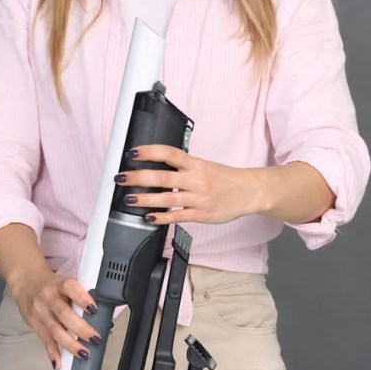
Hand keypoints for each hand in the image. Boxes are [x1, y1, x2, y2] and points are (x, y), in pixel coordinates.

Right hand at [7, 268, 101, 369]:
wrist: (26, 282)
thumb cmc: (51, 284)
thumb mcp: (64, 282)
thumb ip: (79, 295)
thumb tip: (99, 313)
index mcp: (59, 284)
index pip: (70, 288)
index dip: (83, 298)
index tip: (94, 309)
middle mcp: (48, 297)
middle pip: (64, 314)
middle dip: (81, 328)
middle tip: (95, 338)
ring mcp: (40, 312)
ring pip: (55, 330)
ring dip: (71, 344)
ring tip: (84, 353)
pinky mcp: (35, 324)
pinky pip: (45, 340)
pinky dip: (52, 353)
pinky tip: (59, 362)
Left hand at [115, 144, 261, 224]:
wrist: (249, 192)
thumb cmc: (225, 179)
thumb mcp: (204, 165)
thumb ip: (183, 166)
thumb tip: (157, 163)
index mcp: (196, 164)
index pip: (170, 153)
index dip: (150, 151)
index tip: (133, 153)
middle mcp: (196, 180)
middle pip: (163, 177)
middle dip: (138, 177)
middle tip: (121, 177)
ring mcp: (198, 198)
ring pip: (167, 199)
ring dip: (144, 199)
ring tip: (128, 199)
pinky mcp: (201, 215)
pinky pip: (178, 217)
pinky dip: (161, 218)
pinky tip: (148, 217)